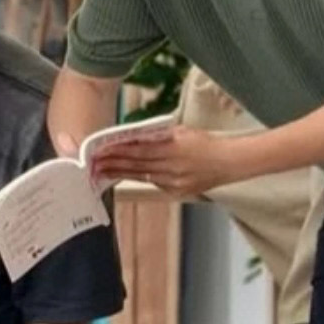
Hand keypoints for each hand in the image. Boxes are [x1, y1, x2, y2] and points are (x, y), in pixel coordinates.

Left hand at [89, 124, 238, 197]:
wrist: (230, 162)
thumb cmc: (207, 143)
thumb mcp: (181, 132)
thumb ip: (158, 135)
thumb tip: (135, 137)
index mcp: (173, 150)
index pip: (138, 152)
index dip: (117, 152)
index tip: (100, 151)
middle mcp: (172, 168)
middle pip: (136, 167)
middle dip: (113, 165)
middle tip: (94, 164)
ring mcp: (175, 183)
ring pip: (142, 177)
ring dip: (122, 173)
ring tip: (104, 171)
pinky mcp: (178, 192)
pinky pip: (155, 184)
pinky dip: (141, 178)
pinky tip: (128, 175)